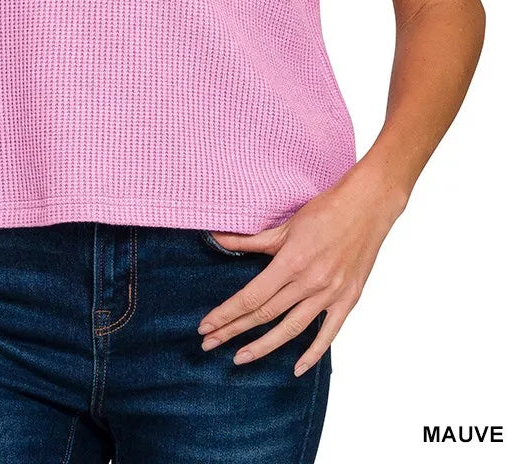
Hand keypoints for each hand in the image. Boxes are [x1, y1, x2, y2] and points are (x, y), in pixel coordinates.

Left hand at [196, 163, 405, 373]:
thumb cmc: (325, 210)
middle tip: (210, 344)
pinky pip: (328, 333)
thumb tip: (216, 238)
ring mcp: (330, 294)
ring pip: (292, 329)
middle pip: (265, 314)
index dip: (226, 313)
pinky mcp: (348, 300)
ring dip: (264, 346)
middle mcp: (310, 282)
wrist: (367, 207)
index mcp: (291, 262)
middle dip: (234, 331)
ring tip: (240, 357)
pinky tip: (296, 367)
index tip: (206, 326)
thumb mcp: (285, 225)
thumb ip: (251, 239)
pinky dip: (312, 353)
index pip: (251, 296)